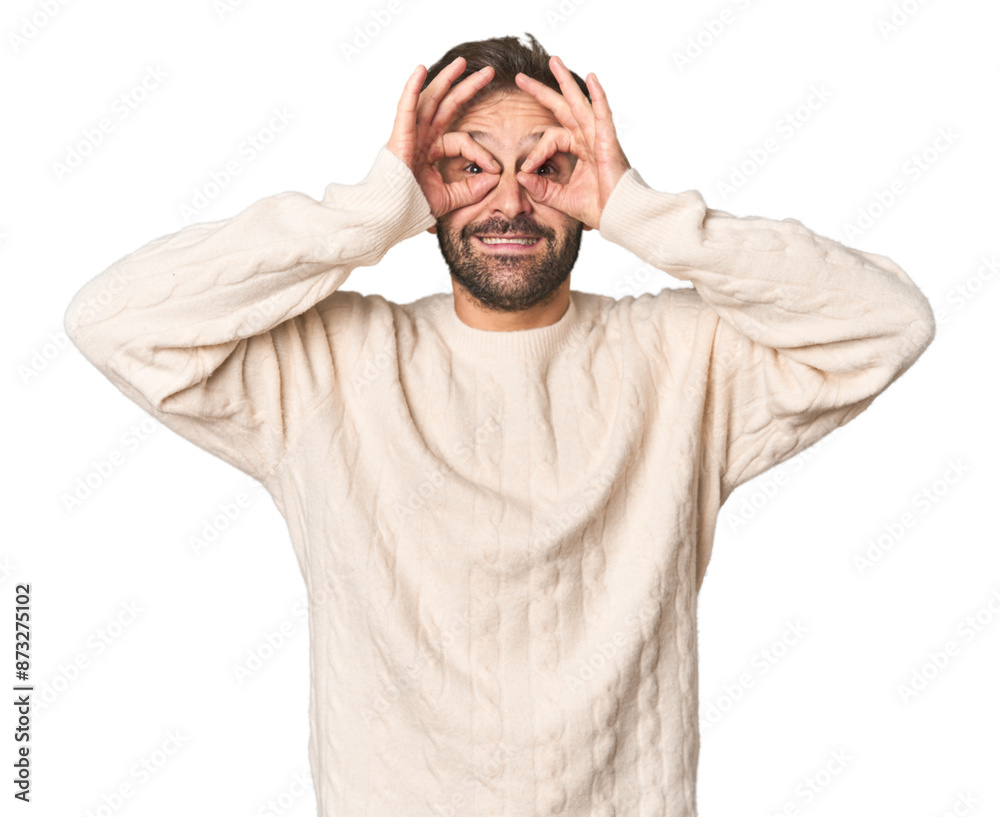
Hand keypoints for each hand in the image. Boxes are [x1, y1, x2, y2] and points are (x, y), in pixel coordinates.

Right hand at [387, 57, 501, 218]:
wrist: (390, 216)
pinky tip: (420, 70)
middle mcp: (422, 137)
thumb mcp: (449, 198)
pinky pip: (406, 107)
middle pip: (447, 105)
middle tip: (489, 72)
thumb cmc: (412, 207)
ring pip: (430, 99)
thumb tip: (494, 178)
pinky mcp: (399, 135)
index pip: (463, 141)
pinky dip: (412, 87)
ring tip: (462, 62)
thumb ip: (471, 189)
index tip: (497, 169)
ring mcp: (410, 134)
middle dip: (468, 87)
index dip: (481, 153)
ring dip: (446, 79)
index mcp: (432, 150)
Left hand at [513, 56, 630, 230]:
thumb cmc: (598, 209)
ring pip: (580, 104)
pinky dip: (599, 96)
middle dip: (543, 91)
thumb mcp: (561, 199)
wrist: (620, 217)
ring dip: (566, 82)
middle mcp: (589, 139)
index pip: (552, 138)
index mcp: (580, 150)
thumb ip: (541, 188)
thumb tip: (520, 175)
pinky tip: (592, 78)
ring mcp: (600, 138)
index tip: (525, 168)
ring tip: (554, 61)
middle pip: (563, 108)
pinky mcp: (609, 143)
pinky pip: (603, 115)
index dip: (536, 150)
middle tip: (521, 77)